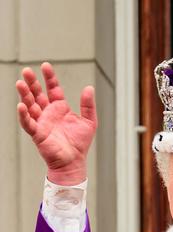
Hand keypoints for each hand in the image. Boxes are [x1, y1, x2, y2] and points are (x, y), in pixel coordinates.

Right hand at [16, 62, 96, 184]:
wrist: (74, 161)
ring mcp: (41, 122)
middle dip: (32, 83)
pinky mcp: (37, 133)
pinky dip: (24, 115)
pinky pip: (28, 123)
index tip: (45, 65)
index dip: (49, 78)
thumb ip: (88, 105)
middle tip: (27, 71)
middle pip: (37, 94)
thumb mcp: (89, 121)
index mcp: (60, 108)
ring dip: (25, 95)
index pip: (52, 89)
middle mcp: (48, 113)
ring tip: (20, 83)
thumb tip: (88, 87)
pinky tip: (21, 105)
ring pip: (30, 105)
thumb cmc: (80, 143)